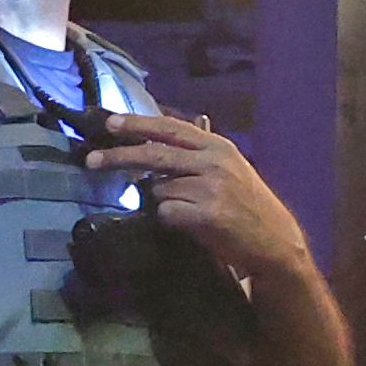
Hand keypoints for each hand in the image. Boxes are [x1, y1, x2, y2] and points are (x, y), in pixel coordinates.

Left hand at [91, 111, 313, 282]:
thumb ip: (196, 155)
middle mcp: (214, 161)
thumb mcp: (228, 169)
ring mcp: (211, 187)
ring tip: (187, 211)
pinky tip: (191, 225)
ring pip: (159, 189)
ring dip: (161, 201)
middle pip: (154, 154)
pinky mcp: (207, 214)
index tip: (111, 122)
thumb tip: (161, 142)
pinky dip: (170, 220)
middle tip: (91, 161)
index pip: (170, 128)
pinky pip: (167, 213)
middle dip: (119, 156)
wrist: (275, 242)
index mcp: (218, 146)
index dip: (139, 124)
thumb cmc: (247, 206)